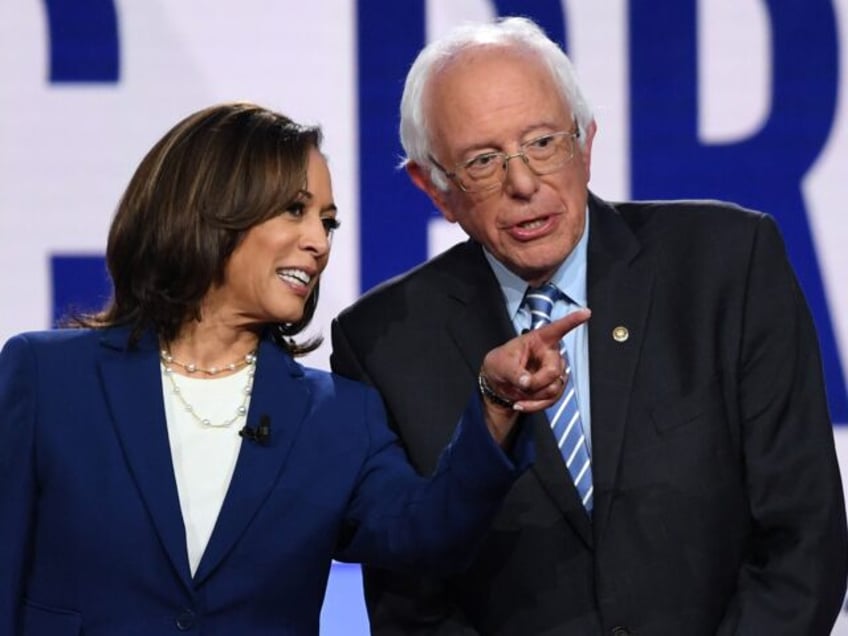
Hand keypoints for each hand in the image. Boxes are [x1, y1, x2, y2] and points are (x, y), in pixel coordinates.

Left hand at [479, 309, 590, 442]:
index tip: (586, 312)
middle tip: (521, 384)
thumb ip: (514, 373)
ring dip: (533, 395)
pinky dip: (535, 406)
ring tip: (518, 392)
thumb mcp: (501, 365)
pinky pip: (552, 400)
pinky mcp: (555, 387)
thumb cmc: (500, 365)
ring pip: (554, 388)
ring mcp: (555, 371)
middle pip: (554, 371)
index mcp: (538, 340)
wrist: (498, 383)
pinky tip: (520, 404)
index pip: (557, 329)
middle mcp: (551, 354)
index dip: (572, 321)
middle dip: (536, 383)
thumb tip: (527, 382)